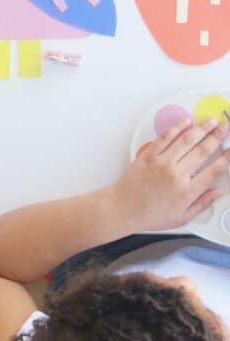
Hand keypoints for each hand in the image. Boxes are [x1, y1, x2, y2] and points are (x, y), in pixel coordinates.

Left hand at [113, 117, 229, 230]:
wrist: (122, 209)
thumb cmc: (149, 215)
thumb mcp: (181, 217)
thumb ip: (202, 204)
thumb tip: (217, 193)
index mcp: (188, 191)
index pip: (214, 170)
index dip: (226, 158)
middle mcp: (176, 174)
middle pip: (203, 150)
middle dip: (217, 137)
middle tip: (225, 128)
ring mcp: (161, 163)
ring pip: (186, 141)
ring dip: (201, 129)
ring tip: (211, 122)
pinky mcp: (148, 156)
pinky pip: (164, 138)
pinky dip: (176, 128)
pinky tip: (185, 122)